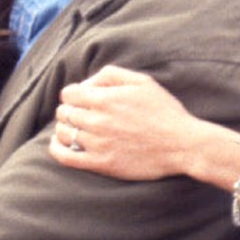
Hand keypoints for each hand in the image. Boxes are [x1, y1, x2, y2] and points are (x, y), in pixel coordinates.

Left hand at [51, 65, 211, 180]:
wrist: (183, 145)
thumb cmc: (164, 111)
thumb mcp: (142, 81)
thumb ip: (110, 75)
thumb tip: (85, 84)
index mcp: (105, 99)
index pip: (68, 94)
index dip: (74, 94)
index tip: (83, 99)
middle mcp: (97, 120)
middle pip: (64, 112)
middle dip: (70, 110)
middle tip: (83, 114)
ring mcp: (98, 144)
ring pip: (63, 132)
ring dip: (66, 128)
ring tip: (77, 129)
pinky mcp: (101, 164)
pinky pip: (65, 156)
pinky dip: (56, 148)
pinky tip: (60, 144)